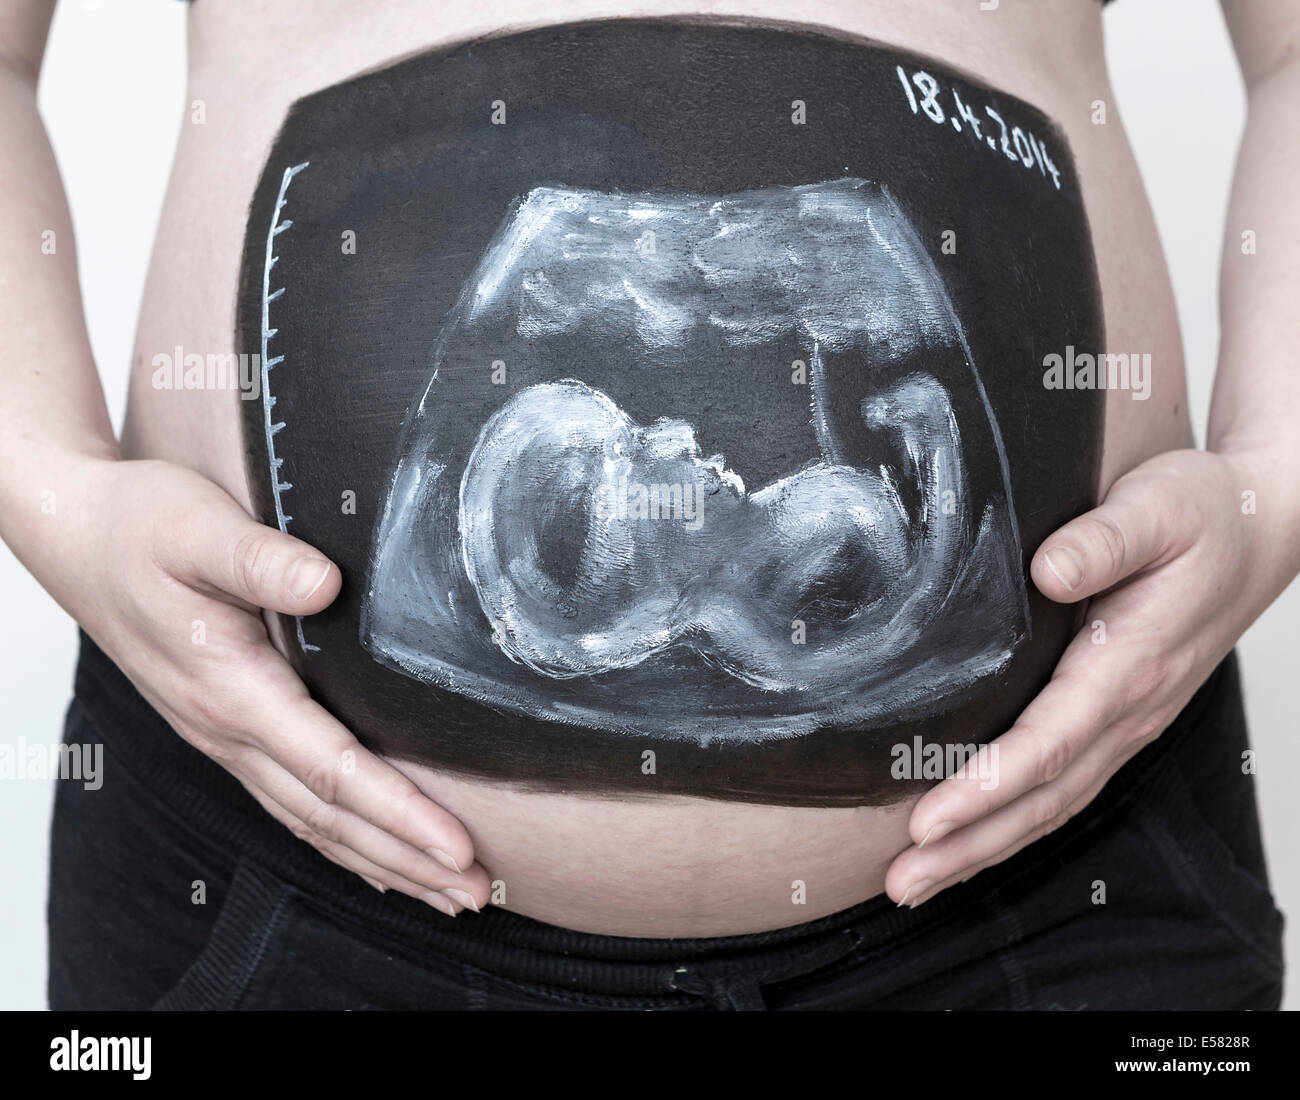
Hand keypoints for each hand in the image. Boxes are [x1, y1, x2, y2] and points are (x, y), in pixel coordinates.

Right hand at [35, 457, 488, 914]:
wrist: (81, 536)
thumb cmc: (141, 528)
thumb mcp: (197, 528)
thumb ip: (260, 559)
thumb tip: (326, 585)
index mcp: (230, 690)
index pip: (332, 770)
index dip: (399, 811)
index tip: (456, 844)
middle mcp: (228, 730)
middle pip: (330, 817)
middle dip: (406, 859)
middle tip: (473, 891)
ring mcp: (227, 737)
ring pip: (313, 822)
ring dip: (381, 861)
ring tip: (443, 891)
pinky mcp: (231, 729)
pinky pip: (293, 803)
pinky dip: (341, 840)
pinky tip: (374, 857)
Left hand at [885, 448, 1292, 907]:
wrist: (1260, 528)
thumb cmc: (1203, 514)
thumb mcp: (1158, 506)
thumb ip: (1104, 538)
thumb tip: (1047, 572)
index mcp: (1130, 664)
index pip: (1048, 743)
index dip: (985, 786)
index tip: (926, 820)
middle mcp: (1129, 710)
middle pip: (1043, 797)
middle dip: (969, 844)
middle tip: (902, 881)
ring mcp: (1126, 722)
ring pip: (1051, 803)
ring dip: (983, 845)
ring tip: (917, 879)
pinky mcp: (1114, 718)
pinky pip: (1061, 785)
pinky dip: (1011, 822)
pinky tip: (968, 839)